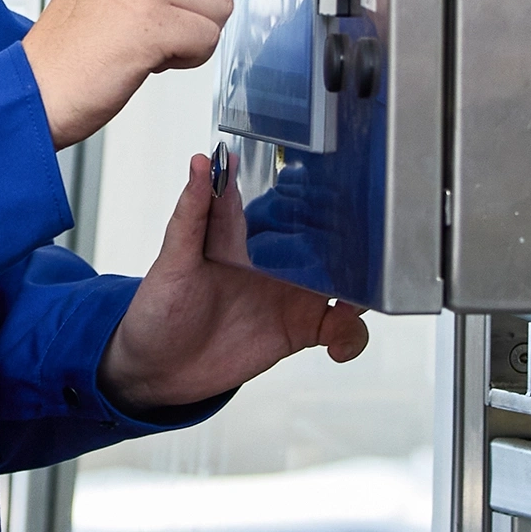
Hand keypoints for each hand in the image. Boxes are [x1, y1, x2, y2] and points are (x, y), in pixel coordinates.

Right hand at [22, 0, 277, 149]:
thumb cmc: (73, 43)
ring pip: (219, 4)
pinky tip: (150, 58)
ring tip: (149, 41)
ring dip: (196, 34)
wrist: (39, 84)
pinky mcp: (153, 19)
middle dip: (205, 2)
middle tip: (163, 23)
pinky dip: (188, 57)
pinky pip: (207, 38)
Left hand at [97, 153, 368, 411]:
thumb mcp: (173, 260)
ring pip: (342, 284)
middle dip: (353, 241)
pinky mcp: (297, 331)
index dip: (313, 189)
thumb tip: (200, 161)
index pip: (283, 203)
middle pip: (325, 243)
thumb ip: (191, 215)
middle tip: (374, 243)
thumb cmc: (156, 310)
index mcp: (243, 238)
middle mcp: (271, 263)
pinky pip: (338, 330)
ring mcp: (288, 297)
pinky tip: (338, 347)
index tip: (343, 176)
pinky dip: (351, 337)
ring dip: (361, 288)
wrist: (157, 370)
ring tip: (360, 298)